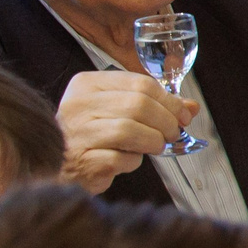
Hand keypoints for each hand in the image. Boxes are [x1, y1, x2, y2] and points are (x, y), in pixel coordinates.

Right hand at [56, 70, 191, 191]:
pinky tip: (127, 160)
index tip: (182, 114)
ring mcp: (77, 134)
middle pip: (139, 105)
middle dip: (166, 121)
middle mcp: (78, 106)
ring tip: (155, 146)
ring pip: (130, 131)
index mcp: (86, 85)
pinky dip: (133, 162)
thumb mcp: (117, 109)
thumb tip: (191, 107)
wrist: (57, 164)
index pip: (140, 83)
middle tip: (172, 133)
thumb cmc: (90, 134)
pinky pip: (121, 159)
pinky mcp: (82, 162)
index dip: (170, 100)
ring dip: (153, 141)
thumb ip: (153, 104)